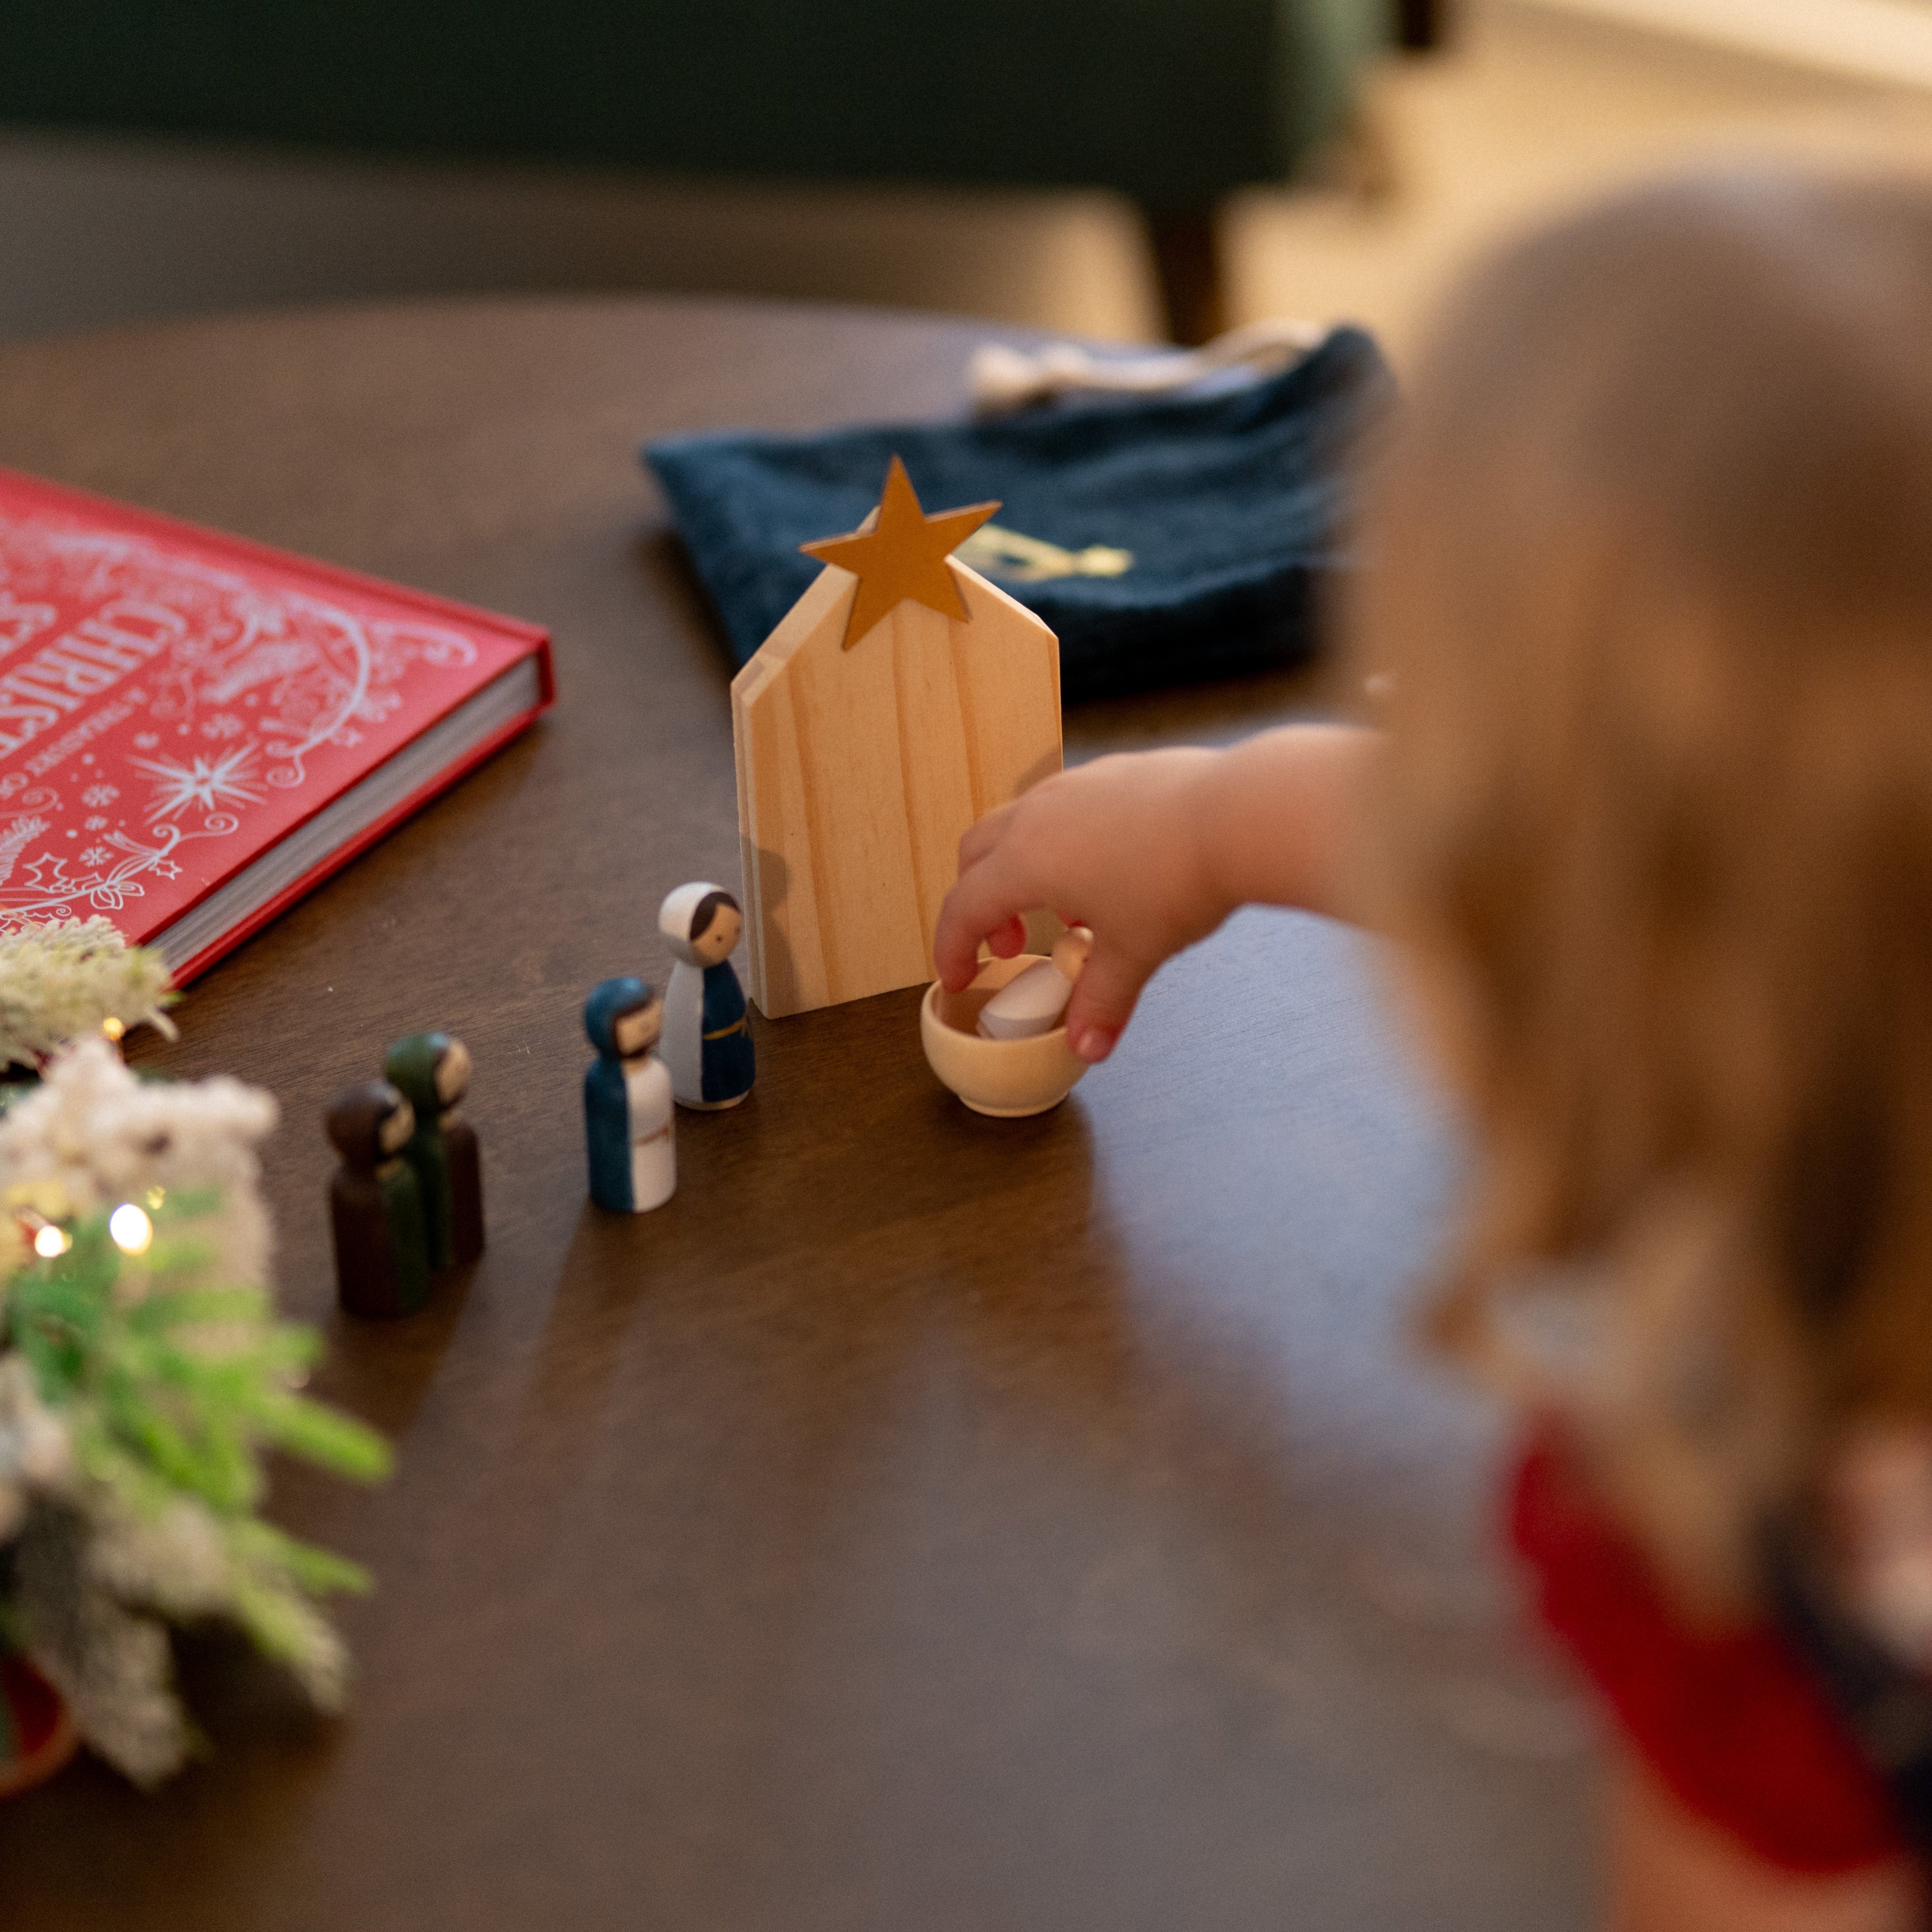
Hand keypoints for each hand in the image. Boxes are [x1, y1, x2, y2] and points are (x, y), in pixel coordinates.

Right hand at [934, 749, 1228, 1062]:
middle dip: (981, 902)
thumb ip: (1101, 1001)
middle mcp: (1039, 814)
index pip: (965, 906)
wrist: (1237, 815)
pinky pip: (1067, 807)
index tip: (959, 976)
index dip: (953, 947)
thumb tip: (1087, 1046)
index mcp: (1026, 859)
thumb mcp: (1133, 952)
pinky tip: (1109, 873)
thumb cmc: (1176, 880)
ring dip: (1022, 870)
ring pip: (1021, 824)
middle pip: (977, 854)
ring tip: (1067, 911)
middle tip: (1009, 944)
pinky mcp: (1115, 772)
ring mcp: (1077, 785)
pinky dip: (1064, 843)